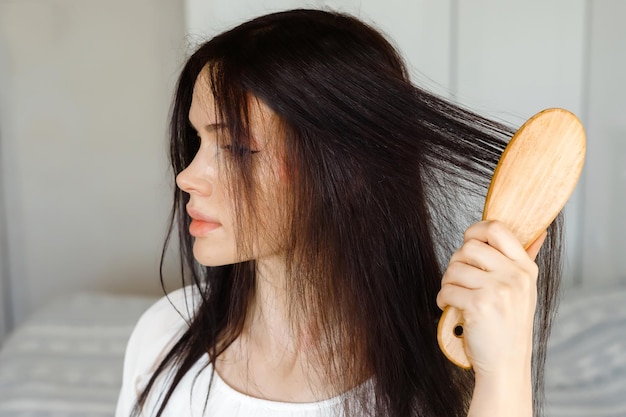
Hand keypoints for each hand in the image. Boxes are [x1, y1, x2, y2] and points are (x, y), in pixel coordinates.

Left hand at [436, 220, 545, 376]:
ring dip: (447, 283)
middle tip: (460, 280)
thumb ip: (523, 260)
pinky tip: (452, 308)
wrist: (506, 364)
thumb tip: (538, 231)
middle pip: (468, 247)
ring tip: (456, 296)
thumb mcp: (525, 290)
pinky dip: (443, 299)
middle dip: (456, 262)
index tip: (468, 243)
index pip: (497, 228)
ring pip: (454, 268)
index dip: (475, 231)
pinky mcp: (479, 305)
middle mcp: (515, 276)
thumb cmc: (509, 325)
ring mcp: (498, 290)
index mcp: (525, 268)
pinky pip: (447, 289)